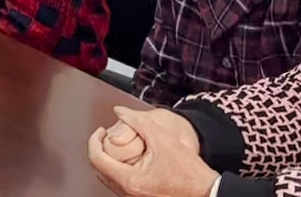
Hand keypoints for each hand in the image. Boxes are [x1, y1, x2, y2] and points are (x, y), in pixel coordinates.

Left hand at [87, 107, 216, 196]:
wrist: (207, 192)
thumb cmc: (190, 173)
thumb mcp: (163, 139)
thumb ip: (138, 122)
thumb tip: (120, 111)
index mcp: (130, 180)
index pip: (97, 158)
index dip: (94, 140)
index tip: (100, 131)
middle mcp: (129, 192)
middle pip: (99, 170)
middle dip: (99, 150)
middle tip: (104, 136)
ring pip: (108, 179)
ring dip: (107, 161)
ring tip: (114, 145)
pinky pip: (119, 184)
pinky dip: (117, 170)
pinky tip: (126, 159)